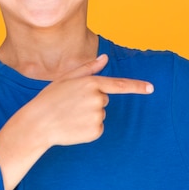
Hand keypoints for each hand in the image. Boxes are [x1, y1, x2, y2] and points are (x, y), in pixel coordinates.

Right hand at [30, 54, 153, 146]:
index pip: (120, 85)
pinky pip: (97, 128)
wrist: (37, 124)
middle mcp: (97, 99)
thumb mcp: (66, 79)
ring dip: (88, 115)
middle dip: (91, 101)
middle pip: (104, 99)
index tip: (151, 88)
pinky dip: (88, 129)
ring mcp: (97, 116)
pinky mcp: (95, 131)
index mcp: (91, 83)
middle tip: (71, 105)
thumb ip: (88, 68)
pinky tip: (73, 127)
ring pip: (100, 114)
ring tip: (70, 116)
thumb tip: (104, 58)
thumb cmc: (49, 99)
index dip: (137, 86)